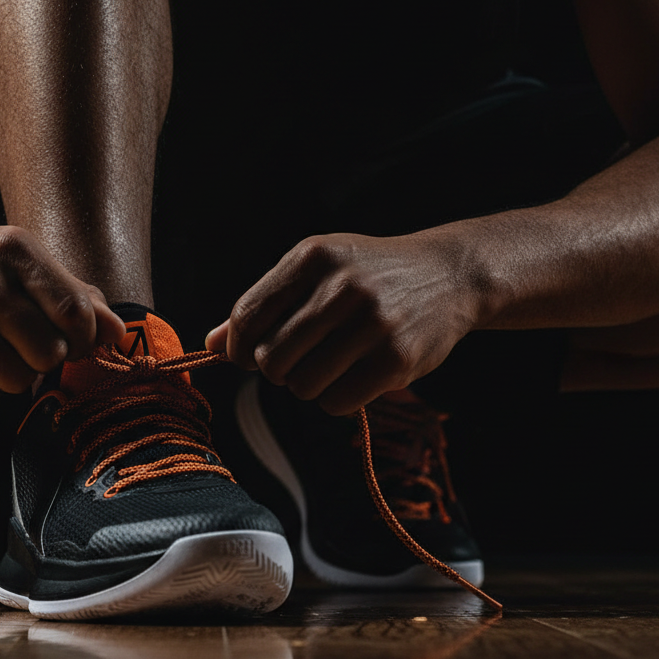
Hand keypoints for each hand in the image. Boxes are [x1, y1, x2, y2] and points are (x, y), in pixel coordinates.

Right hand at [0, 224, 125, 405]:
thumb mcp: (25, 264)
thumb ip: (75, 296)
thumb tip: (116, 333)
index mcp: (16, 249)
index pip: (73, 311)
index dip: (85, 340)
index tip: (76, 344)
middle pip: (46, 352)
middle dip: (47, 361)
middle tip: (32, 350)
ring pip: (14, 379)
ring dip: (15, 378)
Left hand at [206, 232, 479, 414]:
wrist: (448, 274)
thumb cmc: (367, 274)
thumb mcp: (316, 271)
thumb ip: (265, 305)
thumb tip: (211, 345)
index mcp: (312, 257)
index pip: (248, 316)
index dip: (240, 348)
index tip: (249, 356)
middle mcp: (340, 286)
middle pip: (271, 357)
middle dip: (276, 370)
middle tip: (297, 362)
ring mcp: (372, 321)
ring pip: (302, 385)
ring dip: (306, 386)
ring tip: (327, 367)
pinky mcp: (398, 358)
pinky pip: (337, 402)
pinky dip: (335, 400)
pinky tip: (351, 378)